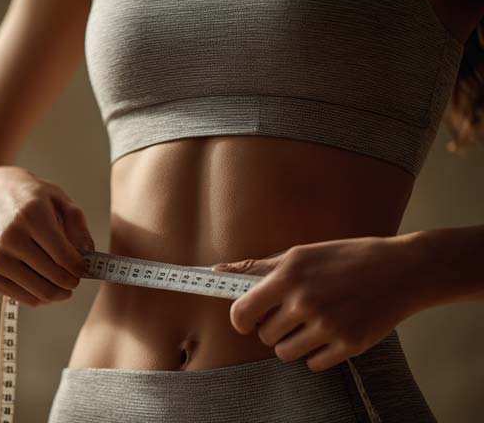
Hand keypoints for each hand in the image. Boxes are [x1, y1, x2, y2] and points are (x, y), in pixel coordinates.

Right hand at [0, 166, 94, 306]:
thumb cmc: (33, 200)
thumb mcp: (60, 199)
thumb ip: (78, 226)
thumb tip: (88, 256)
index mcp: (31, 214)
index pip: (63, 256)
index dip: (80, 267)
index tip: (85, 267)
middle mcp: (10, 237)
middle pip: (55, 277)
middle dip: (73, 281)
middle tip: (76, 276)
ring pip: (42, 293)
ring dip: (59, 292)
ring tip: (63, 280)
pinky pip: (28, 299)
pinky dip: (42, 296)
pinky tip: (44, 281)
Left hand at [212, 236, 422, 371]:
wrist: (402, 269)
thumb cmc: (345, 258)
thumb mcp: (300, 254)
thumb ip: (258, 268)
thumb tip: (217, 271)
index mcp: (288, 275)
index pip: (242, 312)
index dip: (242, 320)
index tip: (249, 320)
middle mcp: (304, 301)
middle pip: (265, 336)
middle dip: (274, 328)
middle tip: (294, 314)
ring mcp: (327, 325)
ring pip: (285, 353)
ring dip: (293, 343)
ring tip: (311, 324)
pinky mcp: (348, 344)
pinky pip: (314, 364)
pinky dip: (318, 354)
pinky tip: (330, 333)